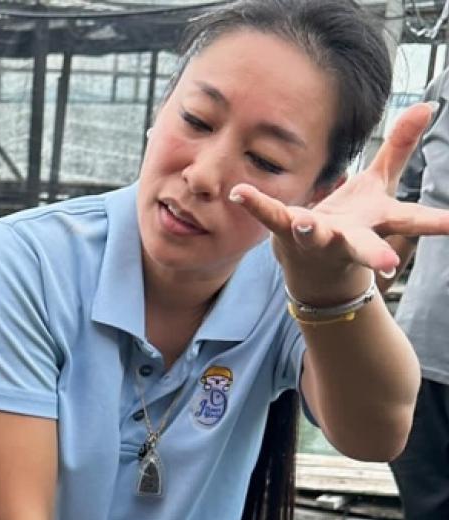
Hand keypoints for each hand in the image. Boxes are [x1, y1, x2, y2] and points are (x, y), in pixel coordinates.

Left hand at [230, 102, 448, 304]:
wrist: (311, 267)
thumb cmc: (352, 222)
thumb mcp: (378, 186)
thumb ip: (398, 148)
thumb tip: (427, 104)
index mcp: (375, 222)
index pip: (412, 222)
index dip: (437, 224)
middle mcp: (347, 236)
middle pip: (361, 245)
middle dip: (373, 254)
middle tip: (386, 266)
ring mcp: (314, 237)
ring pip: (314, 235)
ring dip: (309, 230)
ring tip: (302, 223)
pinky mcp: (283, 231)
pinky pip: (269, 216)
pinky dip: (255, 203)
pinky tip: (238, 192)